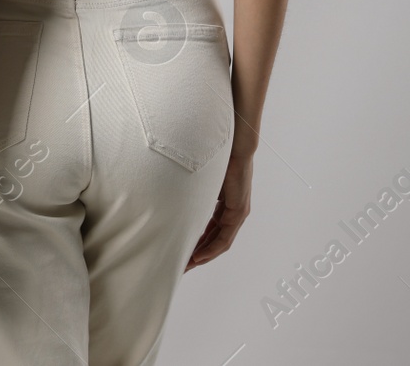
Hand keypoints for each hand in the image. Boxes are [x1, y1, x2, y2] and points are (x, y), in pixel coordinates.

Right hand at [186, 148, 252, 269]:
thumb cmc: (217, 154)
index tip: (182, 252)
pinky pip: (225, 237)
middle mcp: (233, 210)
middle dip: (197, 254)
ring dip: (204, 255)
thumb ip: (192, 191)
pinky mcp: (239, 212)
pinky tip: (200, 256)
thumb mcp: (200, 179)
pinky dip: (212, 248)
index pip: (210, 229)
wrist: (235, 144)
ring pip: (220, 242)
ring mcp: (238, 212)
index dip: (196, 242)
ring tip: (187, 265)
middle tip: (181, 265)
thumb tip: (171, 195)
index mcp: (224, 203)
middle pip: (214, 239)